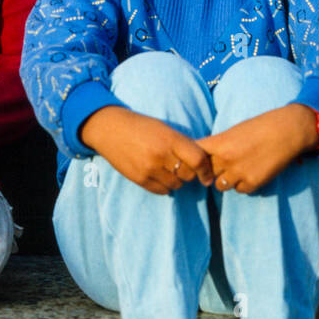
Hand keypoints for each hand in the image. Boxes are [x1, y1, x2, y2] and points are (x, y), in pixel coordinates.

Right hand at [79, 108, 212, 193]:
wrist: (110, 129)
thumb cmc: (141, 127)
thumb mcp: (164, 129)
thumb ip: (182, 144)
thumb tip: (202, 163)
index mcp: (170, 139)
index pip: (198, 160)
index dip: (206, 170)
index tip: (207, 176)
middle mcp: (161, 155)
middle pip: (188, 175)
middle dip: (189, 173)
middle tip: (182, 167)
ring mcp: (149, 169)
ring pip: (176, 185)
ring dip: (177, 180)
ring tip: (168, 170)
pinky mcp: (140, 179)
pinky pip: (162, 191)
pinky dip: (165, 186)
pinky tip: (158, 175)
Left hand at [195, 104, 318, 193]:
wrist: (286, 131)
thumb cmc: (260, 127)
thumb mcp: (233, 131)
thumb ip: (218, 144)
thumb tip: (205, 156)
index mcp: (218, 142)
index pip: (194, 156)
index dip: (193, 159)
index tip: (197, 160)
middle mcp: (225, 159)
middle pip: (205, 173)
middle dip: (210, 170)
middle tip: (221, 165)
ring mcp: (238, 172)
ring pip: (220, 186)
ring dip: (225, 180)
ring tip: (237, 169)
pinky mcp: (252, 183)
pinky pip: (239, 190)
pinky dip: (242, 184)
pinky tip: (251, 173)